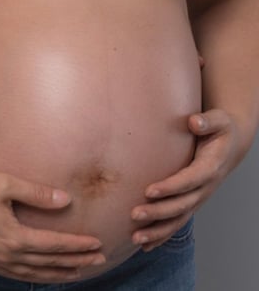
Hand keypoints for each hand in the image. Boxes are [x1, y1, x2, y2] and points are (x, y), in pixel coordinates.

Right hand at [0, 166, 104, 281]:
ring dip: (57, 274)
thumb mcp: (4, 183)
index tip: (98, 244)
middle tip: (98, 260)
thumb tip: (65, 200)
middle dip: (76, 262)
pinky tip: (39, 274)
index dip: (78, 245)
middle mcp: (6, 255)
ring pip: (33, 275)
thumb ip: (36, 193)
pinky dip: (34, 277)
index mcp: (13, 237)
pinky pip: (16, 276)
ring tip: (76, 272)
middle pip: (48, 264)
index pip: (54, 245)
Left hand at [131, 108, 239, 249]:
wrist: (230, 145)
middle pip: (181, 205)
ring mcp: (198, 198)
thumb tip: (194, 122)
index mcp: (210, 168)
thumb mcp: (219, 120)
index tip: (149, 191)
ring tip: (136, 238)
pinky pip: (177, 222)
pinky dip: (162, 235)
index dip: (170, 187)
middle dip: (158, 212)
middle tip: (134, 214)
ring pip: (178, 220)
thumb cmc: (220, 129)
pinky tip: (145, 245)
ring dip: (158, 230)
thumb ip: (207, 121)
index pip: (189, 181)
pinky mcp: (191, 202)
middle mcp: (205, 188)